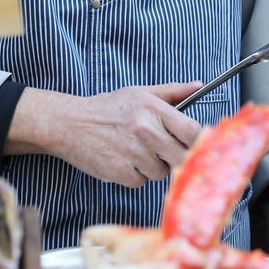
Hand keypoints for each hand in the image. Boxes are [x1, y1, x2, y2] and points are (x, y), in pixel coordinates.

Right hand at [8, 82, 203, 185]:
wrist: (70, 124)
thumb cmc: (108, 108)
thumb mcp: (141, 93)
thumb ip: (173, 92)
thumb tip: (198, 86)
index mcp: (154, 109)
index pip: (192, 131)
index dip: (197, 141)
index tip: (194, 144)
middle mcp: (145, 130)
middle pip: (181, 156)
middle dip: (176, 157)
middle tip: (163, 151)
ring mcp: (132, 152)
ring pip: (161, 172)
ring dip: (153, 167)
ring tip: (137, 153)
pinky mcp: (118, 171)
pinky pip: (141, 182)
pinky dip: (135, 176)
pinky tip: (124, 162)